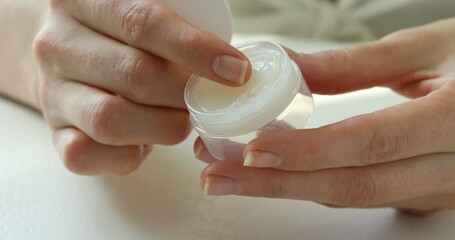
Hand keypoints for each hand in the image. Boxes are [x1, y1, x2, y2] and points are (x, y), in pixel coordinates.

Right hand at [34, 0, 250, 174]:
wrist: (69, 61)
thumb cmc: (122, 40)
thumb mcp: (142, 19)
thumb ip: (174, 32)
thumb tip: (234, 69)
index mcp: (83, 1)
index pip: (143, 22)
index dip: (196, 49)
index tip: (238, 71)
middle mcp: (56, 44)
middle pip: (133, 73)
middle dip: (185, 94)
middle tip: (211, 102)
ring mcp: (51, 92)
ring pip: (111, 118)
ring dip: (163, 126)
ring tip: (183, 121)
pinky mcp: (54, 132)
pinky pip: (87, 154)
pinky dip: (128, 155)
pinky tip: (146, 142)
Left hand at [196, 18, 454, 212]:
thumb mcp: (428, 48)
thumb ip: (355, 64)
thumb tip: (287, 68)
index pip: (370, 144)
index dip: (308, 151)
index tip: (250, 152)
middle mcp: (450, 168)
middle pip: (351, 185)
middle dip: (276, 185)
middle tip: (216, 177)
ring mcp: (439, 189)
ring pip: (352, 196)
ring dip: (285, 188)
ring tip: (231, 176)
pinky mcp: (425, 193)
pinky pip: (361, 192)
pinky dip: (312, 184)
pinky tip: (275, 174)